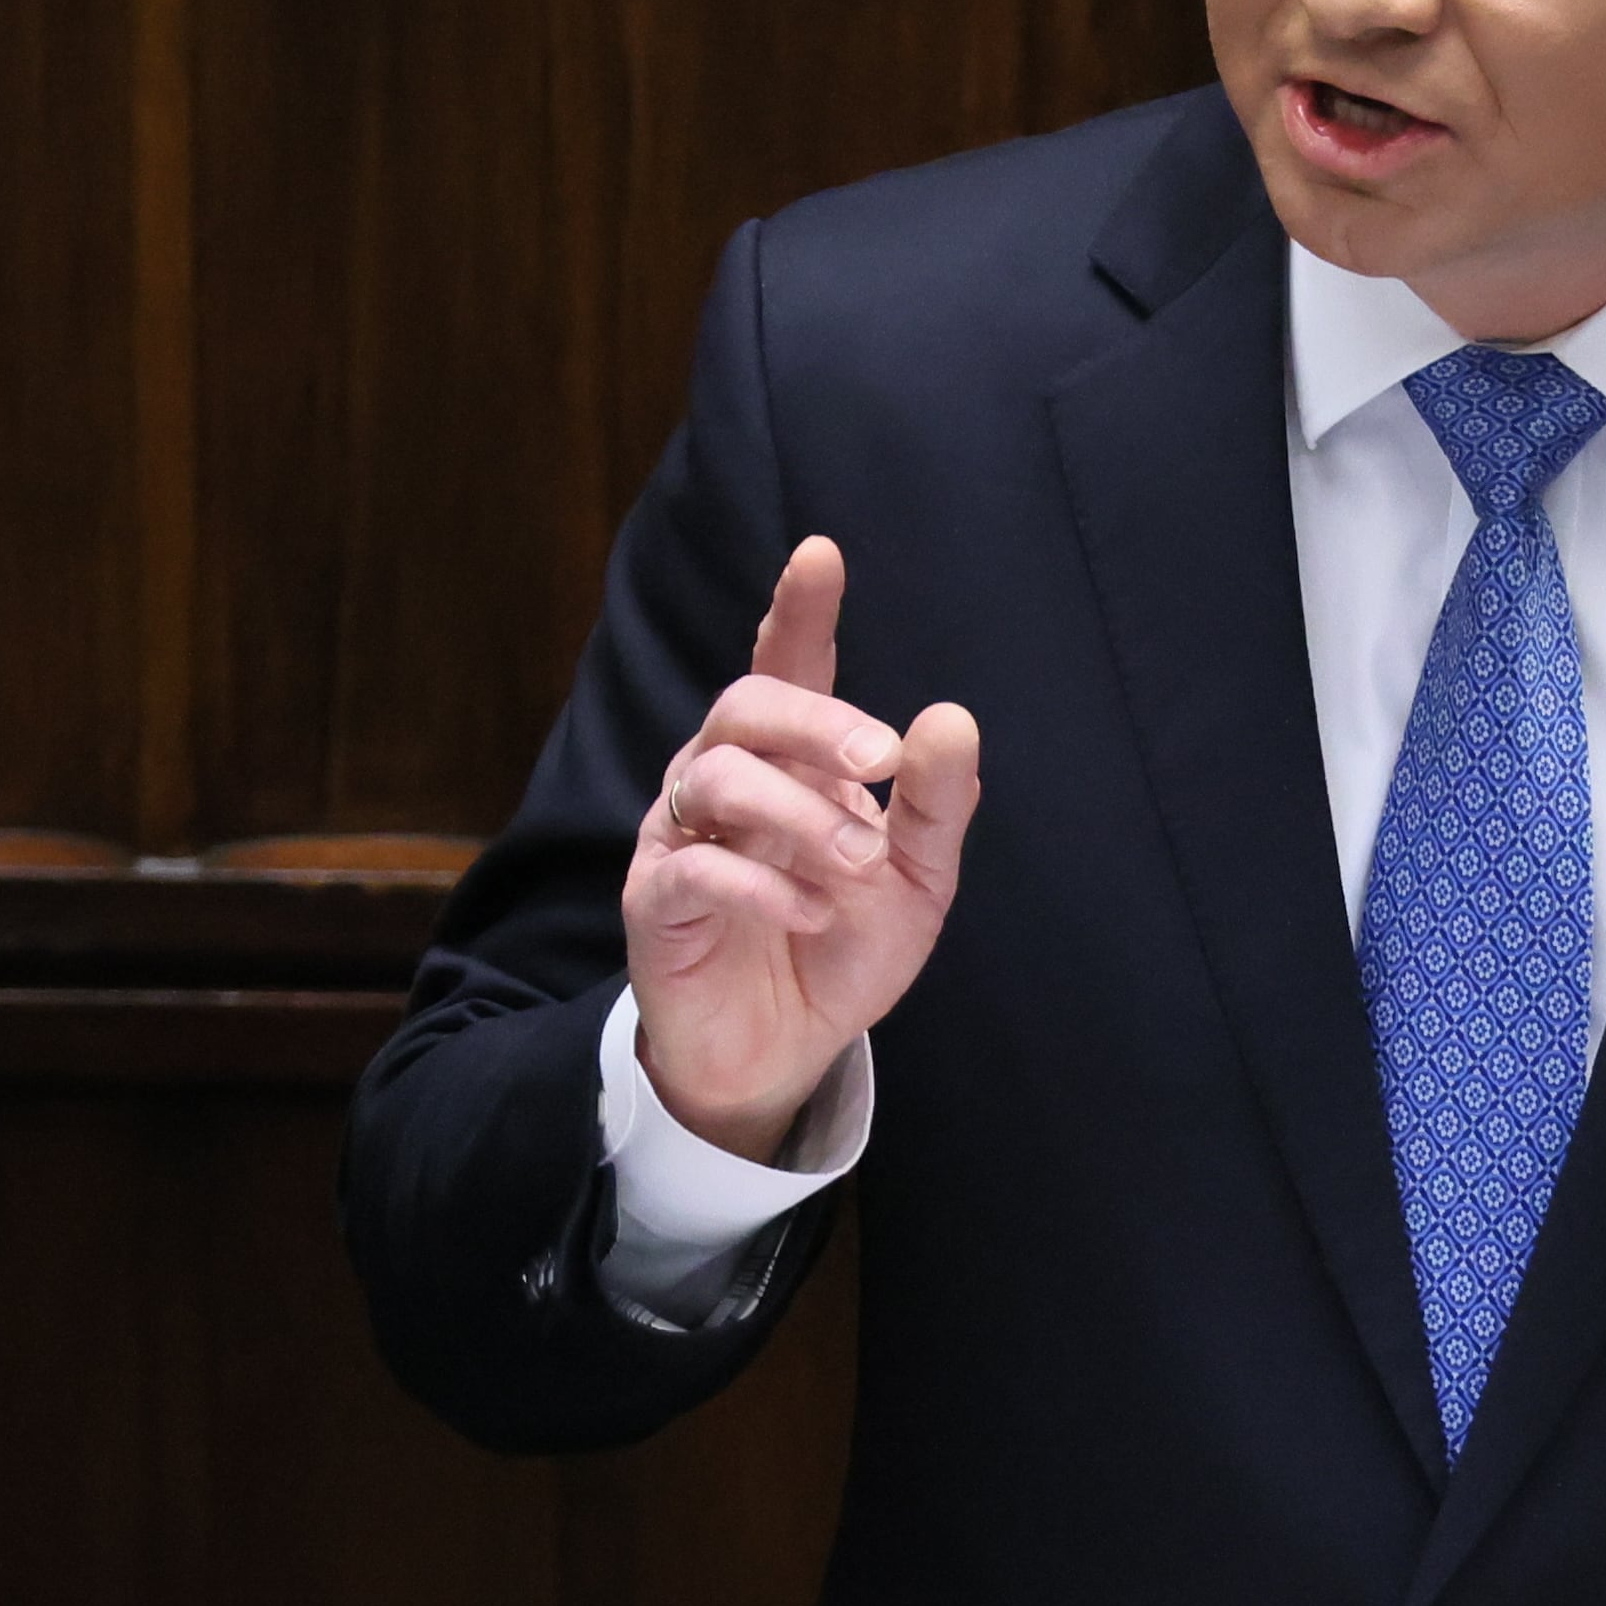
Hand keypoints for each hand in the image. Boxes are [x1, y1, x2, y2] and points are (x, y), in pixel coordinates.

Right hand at [624, 536, 980, 1160]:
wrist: (783, 1052)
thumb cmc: (842, 945)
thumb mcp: (915, 879)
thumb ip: (932, 804)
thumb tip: (950, 717)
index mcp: (791, 762)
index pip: (787, 665)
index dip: (799, 610)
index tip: (821, 553)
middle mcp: (725, 779)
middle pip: (745, 706)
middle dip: (816, 721)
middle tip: (880, 761)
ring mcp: (682, 835)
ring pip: (716, 775)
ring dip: (800, 813)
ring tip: (858, 864)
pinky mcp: (654, 901)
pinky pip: (691, 867)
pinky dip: (759, 882)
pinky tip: (809, 910)